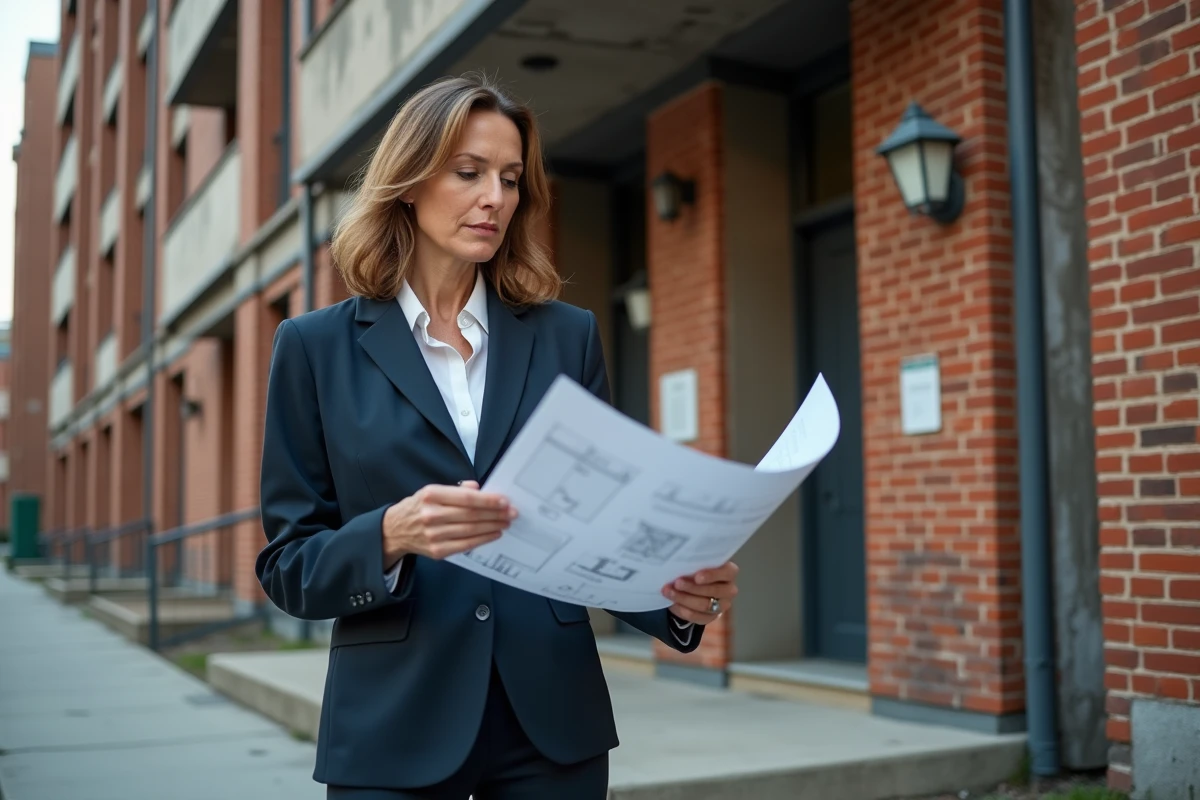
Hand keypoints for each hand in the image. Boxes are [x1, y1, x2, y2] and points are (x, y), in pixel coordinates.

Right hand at [382, 481, 515, 566]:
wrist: (395, 530)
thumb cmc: (419, 507)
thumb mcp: (432, 491)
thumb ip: (456, 489)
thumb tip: (478, 489)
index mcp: (431, 495)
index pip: (465, 498)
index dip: (487, 500)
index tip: (504, 501)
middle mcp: (431, 515)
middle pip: (471, 515)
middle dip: (495, 514)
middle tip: (512, 513)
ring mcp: (434, 535)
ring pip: (470, 531)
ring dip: (492, 526)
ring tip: (506, 522)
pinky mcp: (437, 551)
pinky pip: (465, 545)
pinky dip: (483, 539)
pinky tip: (494, 534)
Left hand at [661, 561, 738, 624]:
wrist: (693, 588)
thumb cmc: (696, 570)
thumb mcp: (697, 563)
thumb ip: (694, 562)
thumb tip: (680, 561)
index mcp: (729, 572)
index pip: (727, 573)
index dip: (712, 575)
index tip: (696, 577)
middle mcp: (729, 589)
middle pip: (714, 591)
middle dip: (692, 587)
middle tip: (677, 583)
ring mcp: (722, 605)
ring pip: (704, 605)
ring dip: (684, 598)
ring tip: (669, 591)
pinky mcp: (712, 617)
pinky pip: (697, 616)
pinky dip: (683, 610)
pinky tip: (672, 603)